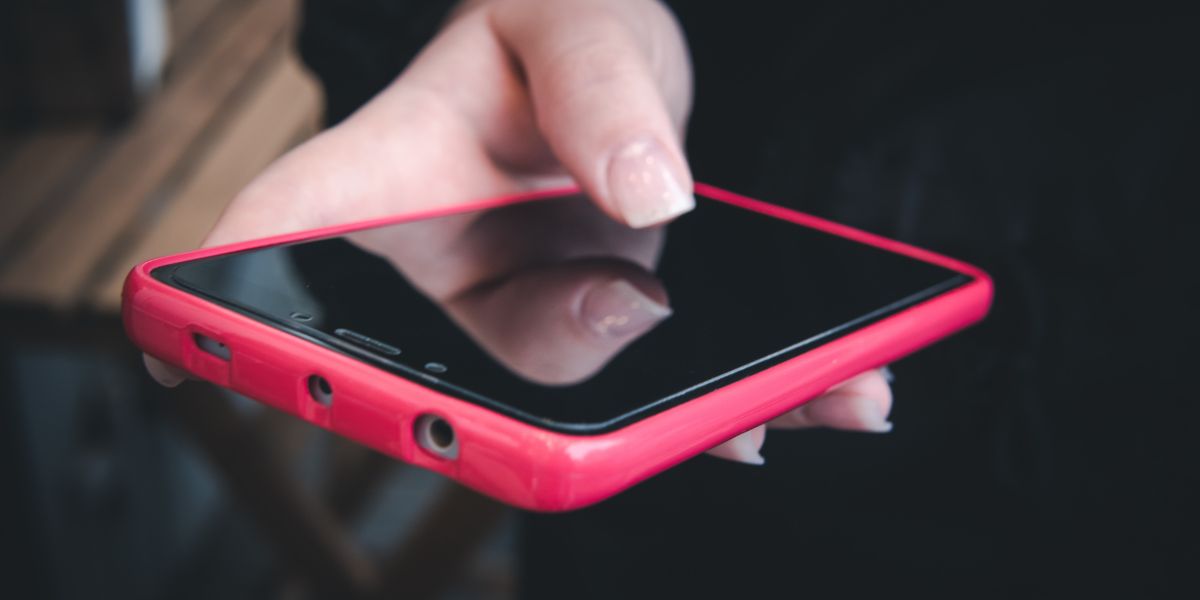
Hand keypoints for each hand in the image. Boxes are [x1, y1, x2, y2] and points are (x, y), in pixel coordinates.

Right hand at [144, 0, 893, 463]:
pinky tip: (818, 397)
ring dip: (674, 418)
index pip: (278, 230)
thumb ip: (597, 84)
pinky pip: (641, 397)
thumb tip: (648, 197)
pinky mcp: (591, 334)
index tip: (184, 347)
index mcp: (385, 176)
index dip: (216, 305)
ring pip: (558, 405)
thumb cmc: (561, 23)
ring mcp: (513, 313)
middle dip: (529, 394)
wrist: (617, 76)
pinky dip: (727, 408)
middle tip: (637, 314)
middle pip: (443, 371)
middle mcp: (434, 268)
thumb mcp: (575, 13)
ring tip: (787, 398)